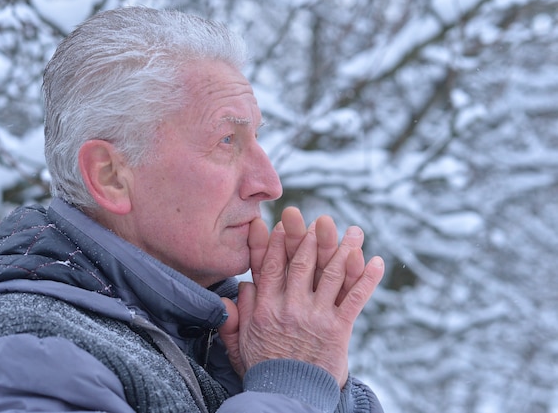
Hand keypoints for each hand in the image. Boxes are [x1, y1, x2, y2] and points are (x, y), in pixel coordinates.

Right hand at [219, 207, 384, 386]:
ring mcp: (316, 317)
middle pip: (301, 264)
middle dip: (310, 238)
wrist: (288, 397)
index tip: (283, 224)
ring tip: (355, 231)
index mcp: (266, 309)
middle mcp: (290, 308)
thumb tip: (242, 287)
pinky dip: (367, 280)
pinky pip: (354, 299)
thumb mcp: (240, 343)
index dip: (278, 243)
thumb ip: (236, 315)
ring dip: (344, 250)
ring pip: (331, 275)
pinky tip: (377, 263)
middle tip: (320, 219)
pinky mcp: (338, 329)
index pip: (271, 267)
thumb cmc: (264, 369)